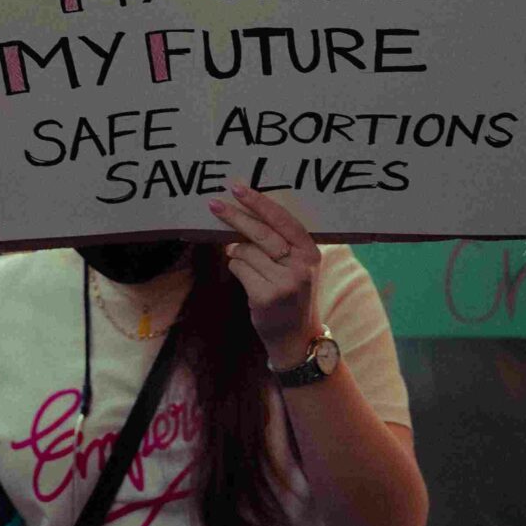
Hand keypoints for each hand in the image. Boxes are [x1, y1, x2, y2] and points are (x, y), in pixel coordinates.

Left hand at [211, 183, 321, 366]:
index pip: (284, 220)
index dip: (260, 203)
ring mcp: (284, 283)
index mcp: (311, 252)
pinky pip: (238, 269)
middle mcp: (301, 267)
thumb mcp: (298, 266)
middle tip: (214, 205)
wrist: (297, 337)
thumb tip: (244, 213)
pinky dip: (235, 268)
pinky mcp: (266, 297)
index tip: (238, 188)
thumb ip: (281, 242)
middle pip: (262, 233)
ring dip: (236, 253)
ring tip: (244, 261)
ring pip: (245, 252)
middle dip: (235, 217)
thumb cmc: (293, 294)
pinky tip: (246, 277)